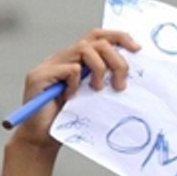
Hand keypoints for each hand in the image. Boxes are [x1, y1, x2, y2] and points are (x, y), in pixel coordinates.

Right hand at [0, 30, 140, 175]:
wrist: (43, 139)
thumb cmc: (70, 120)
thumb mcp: (94, 97)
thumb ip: (104, 80)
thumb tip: (130, 73)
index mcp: (75, 59)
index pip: (98, 36)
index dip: (119, 37)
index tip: (137, 49)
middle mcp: (62, 57)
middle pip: (96, 41)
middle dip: (115, 60)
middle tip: (120, 84)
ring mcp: (49, 65)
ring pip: (84, 50)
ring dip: (99, 69)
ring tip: (97, 90)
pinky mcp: (39, 76)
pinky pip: (70, 70)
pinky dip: (76, 83)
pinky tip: (70, 97)